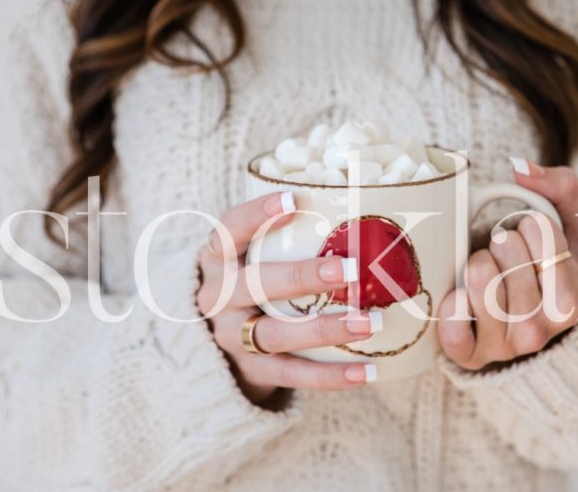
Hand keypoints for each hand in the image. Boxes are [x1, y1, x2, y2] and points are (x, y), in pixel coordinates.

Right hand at [196, 192, 376, 406]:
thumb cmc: (249, 283)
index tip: (293, 199)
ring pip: (274, 334)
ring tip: (369, 323)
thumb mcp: (247, 258)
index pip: (227, 232)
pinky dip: (329, 376)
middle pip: (254, 285)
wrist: (208, 346)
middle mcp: (217, 298)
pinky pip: (290, 375)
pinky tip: (367, 371)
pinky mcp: (251, 371)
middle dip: (302, 276)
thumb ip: (284, 239)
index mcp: (216, 261)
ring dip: (324, 329)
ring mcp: (230, 337)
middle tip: (350, 270)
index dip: (256, 215)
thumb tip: (363, 214)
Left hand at [437, 162, 577, 370]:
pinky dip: (451, 304)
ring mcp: (504, 347)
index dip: (533, 226)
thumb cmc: (549, 268)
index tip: (531, 233)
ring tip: (483, 268)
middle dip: (501, 241)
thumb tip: (520, 168)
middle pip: (507, 255)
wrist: (525, 322)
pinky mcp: (468, 357)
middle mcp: (541, 331)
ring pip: (480, 281)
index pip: (545, 239)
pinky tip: (459, 295)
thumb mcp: (572, 227)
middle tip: (504, 251)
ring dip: (475, 264)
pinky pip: (452, 326)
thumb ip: (562, 188)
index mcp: (572, 303)